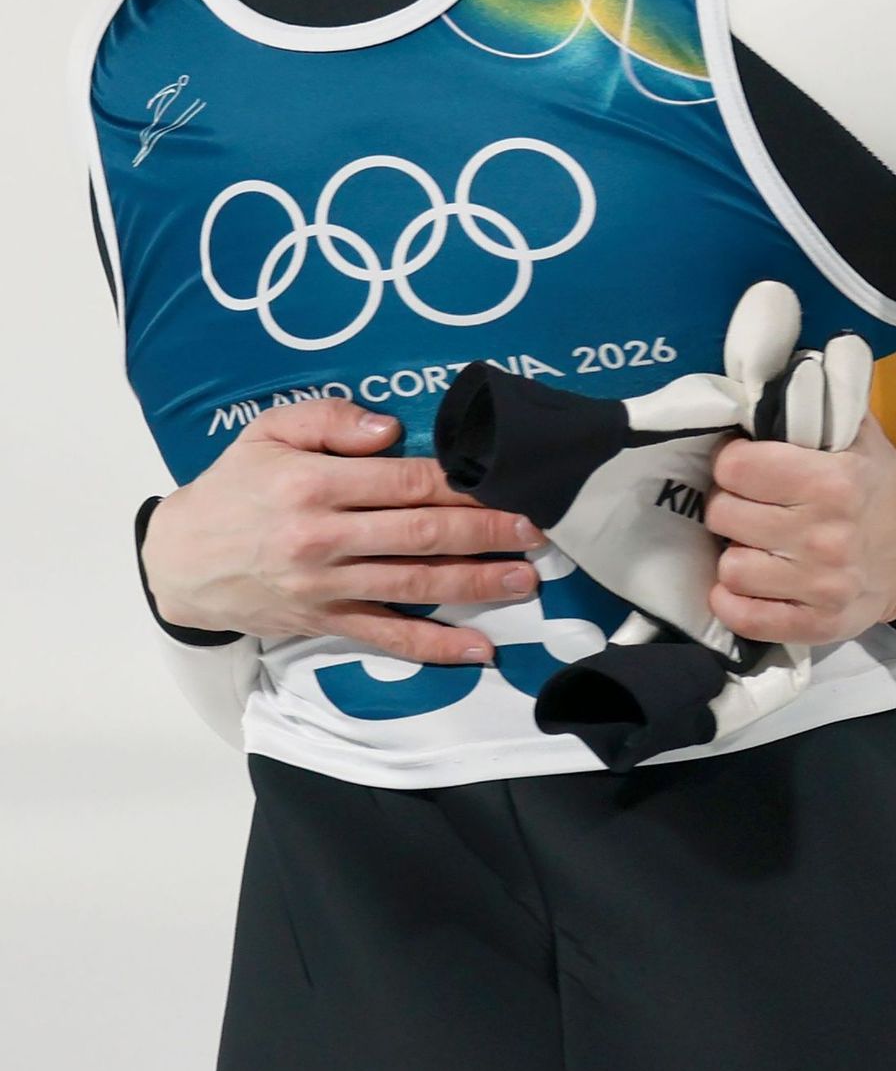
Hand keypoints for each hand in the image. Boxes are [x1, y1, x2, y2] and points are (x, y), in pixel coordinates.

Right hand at [140, 398, 543, 665]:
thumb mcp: (269, 430)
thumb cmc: (235, 485)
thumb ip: (330, 420)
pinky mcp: (325, 623)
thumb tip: (390, 428)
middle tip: (538, 528)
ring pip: (415, 586)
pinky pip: (388, 639)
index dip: (464, 481)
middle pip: (422, 534)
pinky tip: (479, 650)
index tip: (509, 478)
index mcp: (314, 485)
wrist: (182, 559)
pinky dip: (436, 648)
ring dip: (476, 583)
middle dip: (487, 530)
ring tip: (526, 579)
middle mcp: (323, 539)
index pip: (406, 481)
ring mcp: (326, 587)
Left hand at [706, 412, 895, 646]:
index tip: (745, 465)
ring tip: (756, 543)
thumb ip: (818, 401)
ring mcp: (821, 585)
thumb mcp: (859, 433)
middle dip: (730, 505)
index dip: (731, 461)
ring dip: (736, 554)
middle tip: (750, 504)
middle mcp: (823, 534)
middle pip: (724, 515)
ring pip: (730, 568)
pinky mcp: (818, 624)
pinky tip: (746, 584)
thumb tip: (768, 373)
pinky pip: (746, 618)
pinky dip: (734, 602)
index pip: (736, 467)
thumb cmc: (881, 485)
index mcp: (831, 480)